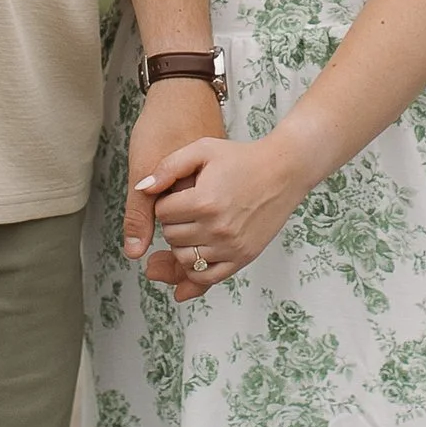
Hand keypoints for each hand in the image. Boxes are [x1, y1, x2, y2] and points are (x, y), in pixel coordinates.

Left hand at [121, 72, 225, 262]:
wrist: (283, 171)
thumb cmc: (241, 157)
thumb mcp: (202, 150)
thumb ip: (168, 167)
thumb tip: (142, 189)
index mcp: (204, 201)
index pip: (162, 213)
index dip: (166, 202)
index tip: (179, 193)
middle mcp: (217, 228)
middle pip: (171, 237)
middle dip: (173, 223)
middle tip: (187, 208)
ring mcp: (231, 246)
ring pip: (184, 259)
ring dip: (182, 245)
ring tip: (194, 226)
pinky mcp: (243, 257)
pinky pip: (207, 276)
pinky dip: (195, 269)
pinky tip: (197, 251)